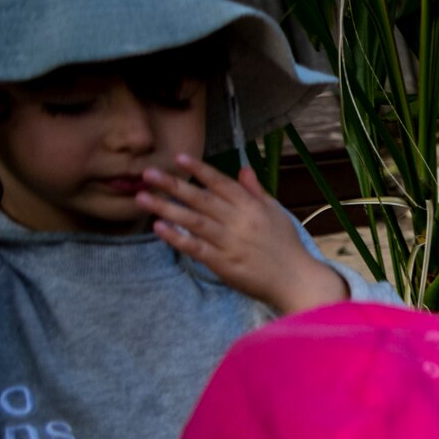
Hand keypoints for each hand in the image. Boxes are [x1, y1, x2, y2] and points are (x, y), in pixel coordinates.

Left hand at [138, 155, 347, 314]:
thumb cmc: (286, 246)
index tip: (178, 158)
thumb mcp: (276, 213)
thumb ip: (256, 191)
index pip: (222, 183)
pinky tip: (159, 228)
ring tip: (142, 197)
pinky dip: (177, 237)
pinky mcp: (223, 263)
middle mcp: (239, 221)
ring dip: (166, 208)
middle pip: (202, 199)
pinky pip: (196, 248)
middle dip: (173, 185)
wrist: (296, 280)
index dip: (200, 170)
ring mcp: (230, 242)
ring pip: (194, 221)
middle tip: (148, 173)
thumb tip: (244, 169)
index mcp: (252, 207)